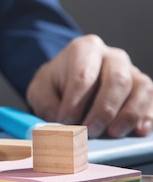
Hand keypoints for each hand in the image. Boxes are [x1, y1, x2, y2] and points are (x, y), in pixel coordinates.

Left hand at [26, 34, 152, 137]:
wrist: (70, 81)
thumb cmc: (57, 84)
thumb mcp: (41, 89)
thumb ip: (45, 102)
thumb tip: (58, 120)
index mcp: (85, 49)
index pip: (83, 75)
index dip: (75, 101)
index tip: (66, 121)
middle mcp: (113, 56)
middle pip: (116, 79)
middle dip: (103, 109)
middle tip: (90, 130)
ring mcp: (132, 70)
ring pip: (140, 88)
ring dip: (128, 114)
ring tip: (113, 133)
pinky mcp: (144, 88)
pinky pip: (152, 99)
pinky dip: (147, 116)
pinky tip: (139, 131)